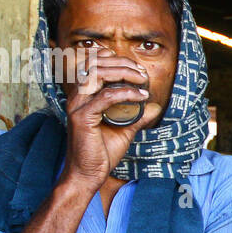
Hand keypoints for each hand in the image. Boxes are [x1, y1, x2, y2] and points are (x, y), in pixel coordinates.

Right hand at [58, 50, 156, 192]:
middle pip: (96, 64)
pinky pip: (105, 97)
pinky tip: (140, 97)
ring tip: (142, 80)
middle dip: (122, 63)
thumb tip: (154, 106)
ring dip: (123, 72)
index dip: (113, 58)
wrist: (87, 174)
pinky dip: (125, 93)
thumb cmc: (101, 152)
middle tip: (142, 73)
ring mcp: (77, 105)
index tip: (135, 67)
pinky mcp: (82, 117)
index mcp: (83, 96)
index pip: (93, 63)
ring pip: (97, 74)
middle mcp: (77, 97)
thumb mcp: (124, 130)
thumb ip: (137, 116)